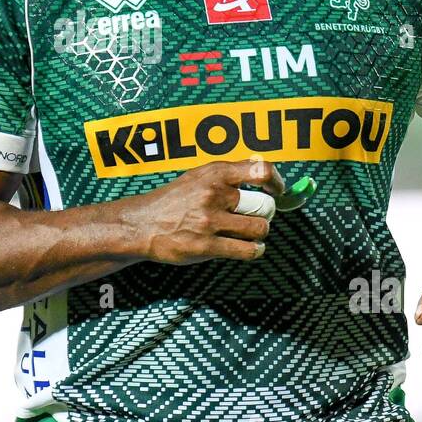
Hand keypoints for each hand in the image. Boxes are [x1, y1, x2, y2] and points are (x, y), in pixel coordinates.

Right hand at [120, 159, 284, 264]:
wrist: (142, 224)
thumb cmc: (173, 201)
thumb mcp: (198, 176)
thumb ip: (229, 174)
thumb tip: (263, 171)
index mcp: (214, 173)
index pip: (260, 170)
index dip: (276, 182)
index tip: (278, 191)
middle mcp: (214, 194)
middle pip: (264, 205)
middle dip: (265, 213)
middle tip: (257, 216)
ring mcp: (210, 221)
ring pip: (259, 228)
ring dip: (259, 233)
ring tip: (251, 233)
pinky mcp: (207, 245)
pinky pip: (247, 250)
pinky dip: (255, 250)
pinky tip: (251, 248)